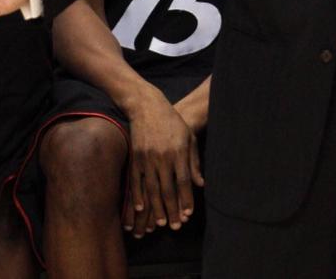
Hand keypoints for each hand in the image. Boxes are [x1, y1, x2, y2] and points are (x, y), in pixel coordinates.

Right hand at [122, 87, 202, 238]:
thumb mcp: (188, 137)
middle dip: (172, 209)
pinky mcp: (135, 157)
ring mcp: (147, 157)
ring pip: (151, 188)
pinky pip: (136, 181)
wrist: (148, 107)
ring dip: (155, 208)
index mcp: (178, 151)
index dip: (186, 199)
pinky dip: (137, 195)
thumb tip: (200, 183)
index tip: (188, 214)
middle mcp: (162, 156)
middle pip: (167, 189)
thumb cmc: (173, 122)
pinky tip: (140, 208)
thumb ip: (194, 161)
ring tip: (160, 223)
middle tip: (174, 226)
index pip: (183, 181)